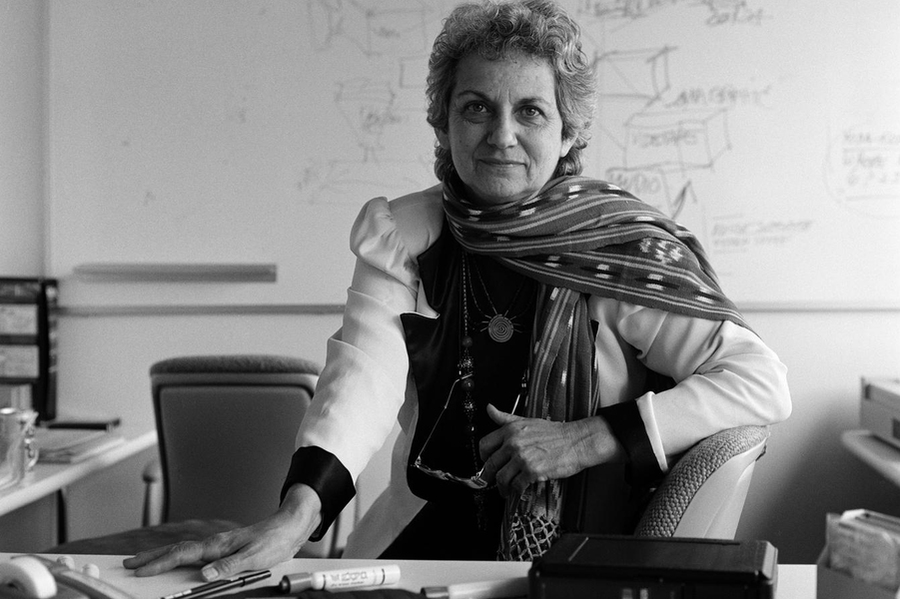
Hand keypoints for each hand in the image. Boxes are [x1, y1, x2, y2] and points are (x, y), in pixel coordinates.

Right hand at [122, 484, 321, 578]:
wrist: (289, 527)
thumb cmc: (274, 540)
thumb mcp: (254, 557)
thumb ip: (228, 566)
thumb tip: (203, 575)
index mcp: (218, 545)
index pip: (182, 555)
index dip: (159, 563)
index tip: (139, 571)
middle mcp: (214, 544)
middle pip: (175, 550)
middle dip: (150, 557)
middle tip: (128, 564)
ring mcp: (217, 546)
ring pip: (182, 551)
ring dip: (160, 556)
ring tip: (143, 562)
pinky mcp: (223, 549)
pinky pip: (193, 553)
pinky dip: (177, 557)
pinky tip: (174, 561)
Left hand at [478, 405, 623, 496]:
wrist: (576, 441)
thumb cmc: (554, 433)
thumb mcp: (527, 420)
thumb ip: (505, 418)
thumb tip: (489, 409)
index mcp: (510, 430)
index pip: (484, 445)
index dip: (482, 457)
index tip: (485, 463)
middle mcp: (513, 443)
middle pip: (490, 464)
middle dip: (488, 477)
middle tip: (491, 481)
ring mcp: (522, 457)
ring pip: (501, 478)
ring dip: (502, 487)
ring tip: (506, 490)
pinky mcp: (532, 471)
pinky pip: (517, 485)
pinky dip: (516, 491)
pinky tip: (519, 490)